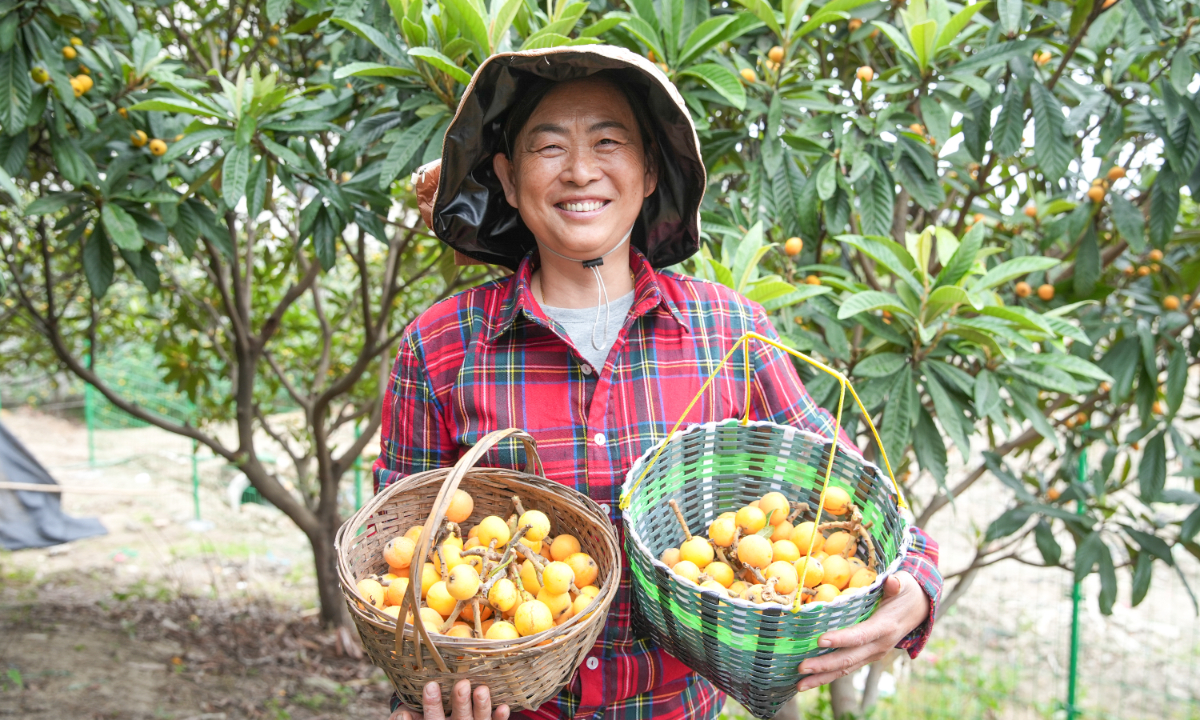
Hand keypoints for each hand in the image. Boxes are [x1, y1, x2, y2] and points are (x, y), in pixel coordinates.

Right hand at [389, 680, 510, 719]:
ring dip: (482, 707)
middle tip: (462, 684)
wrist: (441, 719)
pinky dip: (499, 718)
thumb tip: (403, 717)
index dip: (432, 704)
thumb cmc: (422, 716)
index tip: (431, 685)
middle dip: (461, 703)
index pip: (433, 718)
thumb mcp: (408, 718)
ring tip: (482, 690)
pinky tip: (504, 707)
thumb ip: (402, 717)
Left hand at [795, 571, 928, 691]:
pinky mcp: (866, 655)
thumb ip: (896, 584)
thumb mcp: (904, 584)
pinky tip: (809, 680)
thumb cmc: (906, 592)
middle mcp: (878, 645)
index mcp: (885, 627)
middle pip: (849, 658)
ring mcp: (872, 653)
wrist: (919, 608)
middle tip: (801, 667)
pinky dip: (827, 675)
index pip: (861, 635)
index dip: (841, 639)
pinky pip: (846, 668)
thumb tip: (892, 581)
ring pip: (846, 668)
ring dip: (822, 677)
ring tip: (800, 684)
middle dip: (824, 665)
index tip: (820, 640)